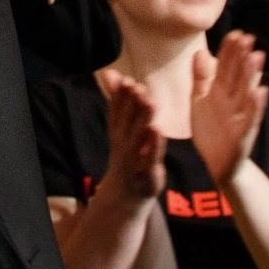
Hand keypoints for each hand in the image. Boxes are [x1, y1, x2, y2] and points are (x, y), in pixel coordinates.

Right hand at [98, 68, 165, 202]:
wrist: (125, 195)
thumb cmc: (127, 154)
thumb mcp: (119, 127)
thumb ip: (117, 100)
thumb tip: (109, 72)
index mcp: (117, 131)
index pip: (116, 111)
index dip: (121, 96)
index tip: (127, 80)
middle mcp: (123, 144)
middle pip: (127, 121)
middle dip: (132, 104)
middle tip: (138, 87)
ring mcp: (134, 160)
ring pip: (138, 138)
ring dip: (143, 120)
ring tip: (151, 102)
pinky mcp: (147, 174)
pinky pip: (150, 159)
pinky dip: (153, 146)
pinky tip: (158, 131)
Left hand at [189, 34, 267, 186]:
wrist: (218, 164)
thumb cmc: (211, 130)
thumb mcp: (200, 100)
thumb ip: (200, 78)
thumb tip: (200, 51)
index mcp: (221, 92)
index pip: (226, 67)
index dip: (230, 51)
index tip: (236, 33)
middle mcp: (233, 101)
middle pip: (238, 76)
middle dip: (242, 57)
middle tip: (248, 37)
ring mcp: (240, 116)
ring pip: (246, 92)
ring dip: (252, 75)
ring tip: (257, 56)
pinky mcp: (244, 133)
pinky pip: (251, 118)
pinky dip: (256, 105)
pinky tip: (262, 90)